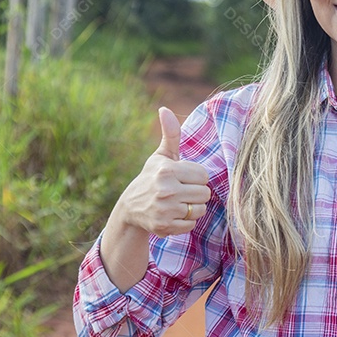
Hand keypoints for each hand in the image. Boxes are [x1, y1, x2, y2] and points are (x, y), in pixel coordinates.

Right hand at [110, 107, 211, 237]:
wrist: (131, 208)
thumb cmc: (152, 177)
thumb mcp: (161, 156)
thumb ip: (170, 134)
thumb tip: (165, 109)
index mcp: (167, 171)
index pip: (203, 175)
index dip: (196, 177)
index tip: (183, 178)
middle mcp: (166, 190)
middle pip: (204, 193)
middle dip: (196, 193)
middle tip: (181, 191)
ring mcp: (165, 210)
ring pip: (200, 209)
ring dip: (192, 207)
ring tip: (178, 203)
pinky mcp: (165, 227)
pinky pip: (191, 224)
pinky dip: (185, 221)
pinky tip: (173, 214)